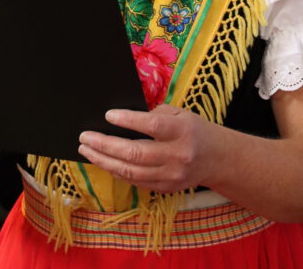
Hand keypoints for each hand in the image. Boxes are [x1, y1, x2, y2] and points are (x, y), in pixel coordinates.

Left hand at [78, 105, 219, 192]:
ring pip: (131, 171)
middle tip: (85, 137)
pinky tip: (103, 162)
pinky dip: (116, 171)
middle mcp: (177, 155)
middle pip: (135, 153)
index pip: (152, 126)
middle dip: (105, 145)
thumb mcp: (180, 113)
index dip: (128, 121)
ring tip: (87, 150)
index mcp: (182, 131)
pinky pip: (135, 182)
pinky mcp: (166, 188)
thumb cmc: (194, 129)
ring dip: (104, 161)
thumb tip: (123, 119)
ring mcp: (171, 175)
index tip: (108, 115)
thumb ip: (155, 115)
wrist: (217, 159)